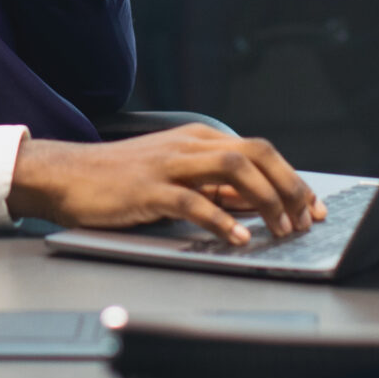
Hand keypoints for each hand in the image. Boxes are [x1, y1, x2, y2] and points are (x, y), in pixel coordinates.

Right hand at [7, 124, 327, 244]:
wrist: (65, 176)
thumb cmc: (119, 181)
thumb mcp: (174, 177)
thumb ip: (213, 188)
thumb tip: (258, 206)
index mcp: (198, 139)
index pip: (260, 151)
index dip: (293, 178)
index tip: (313, 207)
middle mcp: (189, 146)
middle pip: (255, 154)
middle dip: (288, 186)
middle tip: (304, 220)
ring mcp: (168, 165)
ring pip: (233, 170)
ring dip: (265, 200)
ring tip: (281, 229)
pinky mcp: (148, 188)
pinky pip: (194, 201)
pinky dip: (221, 220)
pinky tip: (238, 237)